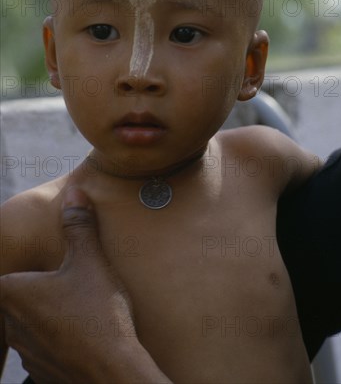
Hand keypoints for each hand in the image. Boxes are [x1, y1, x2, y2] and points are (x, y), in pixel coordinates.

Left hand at [0, 188, 170, 383]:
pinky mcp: (41, 372)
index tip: (49, 272)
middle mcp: (12, 325)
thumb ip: (79, 225)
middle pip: (15, 300)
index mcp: (14, 293)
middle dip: (37, 292)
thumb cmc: (98, 313)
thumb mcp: (90, 260)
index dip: (25, 272)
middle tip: (65, 285)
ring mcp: (26, 352)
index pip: (4, 278)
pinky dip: (56, 339)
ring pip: (26, 326)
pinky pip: (41, 349)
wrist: (112, 371)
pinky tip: (82, 333)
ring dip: (46, 316)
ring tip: (76, 308)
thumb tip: (74, 192)